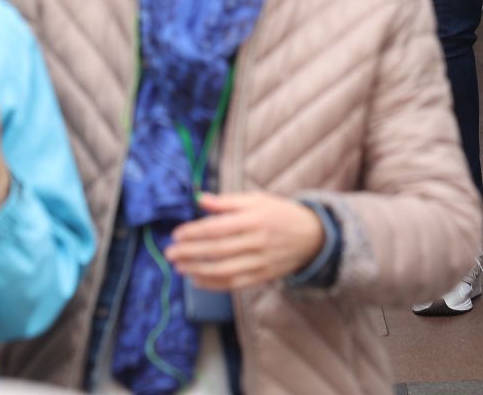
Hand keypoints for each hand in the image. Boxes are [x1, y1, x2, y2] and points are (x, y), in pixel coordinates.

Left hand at [164, 192, 326, 291]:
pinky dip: (214, 284)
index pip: (218, 227)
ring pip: (224, 270)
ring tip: (179, 267)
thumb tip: (199, 199)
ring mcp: (260, 261)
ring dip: (198, 270)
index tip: (176, 234)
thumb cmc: (280, 213)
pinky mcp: (263, 277)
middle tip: (170, 253)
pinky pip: (234, 284)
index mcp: (253, 219)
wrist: (313, 236)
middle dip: (190, 252)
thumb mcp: (257, 199)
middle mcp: (256, 241)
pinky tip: (197, 280)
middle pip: (217, 250)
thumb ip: (226, 201)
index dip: (195, 232)